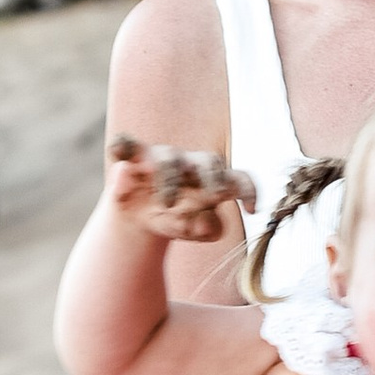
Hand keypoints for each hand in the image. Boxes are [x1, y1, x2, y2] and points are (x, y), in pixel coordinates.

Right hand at [108, 136, 255, 253]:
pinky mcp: (131, 156)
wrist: (138, 218)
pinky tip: (121, 161)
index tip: (252, 210)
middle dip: (213, 177)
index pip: (237, 178)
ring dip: (170, 179)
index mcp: (213, 180)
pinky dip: (123, 149)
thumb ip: (207, 229)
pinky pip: (127, 145)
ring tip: (167, 203)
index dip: (248, 190)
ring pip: (169, 158)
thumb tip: (210, 224)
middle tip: (214, 195)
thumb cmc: (174, 218)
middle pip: (208, 161)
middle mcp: (190, 164)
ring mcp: (160, 157)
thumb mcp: (193, 228)